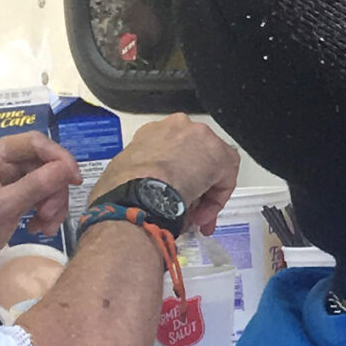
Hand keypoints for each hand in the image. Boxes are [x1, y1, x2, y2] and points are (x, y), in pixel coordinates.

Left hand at [0, 135, 79, 293]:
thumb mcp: (0, 209)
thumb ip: (35, 186)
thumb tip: (69, 169)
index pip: (33, 143)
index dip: (58, 157)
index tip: (74, 180)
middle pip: (43, 164)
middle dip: (53, 190)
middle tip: (51, 215)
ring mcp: (5, 181)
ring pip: (47, 181)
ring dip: (52, 204)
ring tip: (45, 226)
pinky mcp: (12, 199)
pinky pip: (42, 196)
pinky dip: (46, 212)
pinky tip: (39, 229)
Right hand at [97, 114, 240, 233]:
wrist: (139, 194)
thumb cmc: (122, 190)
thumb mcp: (121, 177)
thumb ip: (138, 178)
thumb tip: (142, 192)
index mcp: (151, 133)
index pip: (170, 153)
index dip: (174, 177)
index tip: (171, 195)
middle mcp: (178, 128)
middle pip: (194, 158)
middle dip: (192, 185)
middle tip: (187, 209)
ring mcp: (200, 138)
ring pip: (210, 166)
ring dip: (204, 192)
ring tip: (193, 217)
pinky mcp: (220, 154)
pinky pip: (225, 177)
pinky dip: (217, 197)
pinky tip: (203, 214)